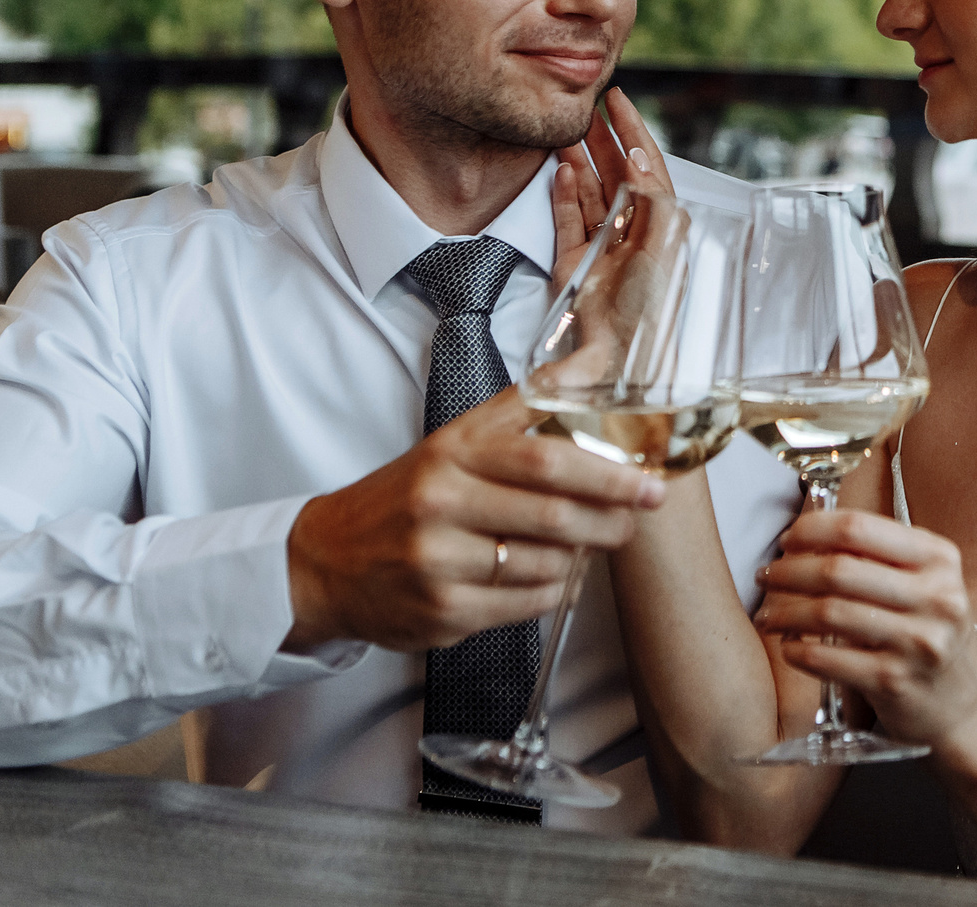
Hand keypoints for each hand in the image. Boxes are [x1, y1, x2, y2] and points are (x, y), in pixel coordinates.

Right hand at [283, 387, 665, 654]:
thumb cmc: (406, 495)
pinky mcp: (440, 613)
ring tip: (586, 547)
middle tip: (634, 519)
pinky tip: (552, 578)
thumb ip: (524, 407)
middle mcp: (442, 504)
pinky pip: (524, 606)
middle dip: (609, 520)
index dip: (607, 473)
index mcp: (452, 453)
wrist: (326, 561)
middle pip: (553, 515)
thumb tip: (594, 364)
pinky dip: (553, 592)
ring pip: (545, 565)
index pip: (545, 459)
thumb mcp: (455, 440)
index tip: (650, 482)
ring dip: (580, 559)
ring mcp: (438, 563)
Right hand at [551, 87, 673, 292]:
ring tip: (564, 130)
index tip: (618, 100)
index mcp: (660, 224)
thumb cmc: (650, 308)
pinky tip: (560, 170)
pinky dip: (563, 194)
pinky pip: (567, 219)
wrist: (620, 356)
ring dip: (579, 159)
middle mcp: (632, 230)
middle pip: (616, 172)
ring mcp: (601, 244)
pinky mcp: (573, 261)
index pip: (647, 165)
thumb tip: (639, 158)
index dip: (634, 131)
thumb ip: (654, 198)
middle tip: (585, 106)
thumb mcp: (662, 245)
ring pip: (590, 191)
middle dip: (603, 138)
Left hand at [753, 507, 976, 747]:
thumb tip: (808, 533)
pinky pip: (830, 660)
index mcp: (939, 559)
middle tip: (767, 575)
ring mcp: (918, 641)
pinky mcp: (896, 682)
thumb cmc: (932, 636)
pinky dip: (799, 651)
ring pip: (830, 613)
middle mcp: (936, 596)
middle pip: (839, 570)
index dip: (811, 530)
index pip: (859, 527)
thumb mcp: (926, 585)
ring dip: (786, 611)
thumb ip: (881, 557)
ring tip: (768, 614)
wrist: (966, 708)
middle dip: (790, 571)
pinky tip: (789, 647)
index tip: (787, 540)